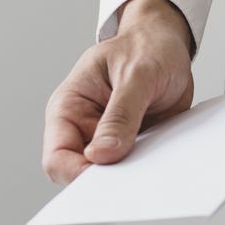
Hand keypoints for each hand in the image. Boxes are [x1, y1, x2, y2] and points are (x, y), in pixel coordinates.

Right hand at [42, 0, 194, 183]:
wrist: (167, 43)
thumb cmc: (145, 47)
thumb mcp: (136, 73)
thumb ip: (120, 114)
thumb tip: (101, 155)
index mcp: (68, 108)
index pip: (57, 158)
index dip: (78, 175)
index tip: (109, 176)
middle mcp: (83, 128)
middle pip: (82, 175)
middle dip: (107, 181)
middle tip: (136, 179)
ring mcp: (108, 140)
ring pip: (111, 177)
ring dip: (131, 176)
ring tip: (155, 165)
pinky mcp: (132, 145)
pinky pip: (136, 170)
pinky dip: (149, 170)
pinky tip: (166, 161)